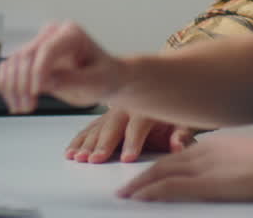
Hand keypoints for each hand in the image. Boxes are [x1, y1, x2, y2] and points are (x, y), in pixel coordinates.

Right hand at [0, 21, 124, 113]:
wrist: (105, 80)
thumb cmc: (104, 77)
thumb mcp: (95, 82)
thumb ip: (71, 80)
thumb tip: (44, 81)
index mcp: (71, 33)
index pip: (48, 49)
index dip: (38, 70)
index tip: (36, 91)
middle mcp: (52, 35)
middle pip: (26, 55)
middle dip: (22, 83)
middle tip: (27, 107)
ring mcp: (40, 46)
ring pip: (13, 63)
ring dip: (12, 87)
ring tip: (22, 108)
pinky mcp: (31, 61)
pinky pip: (10, 69)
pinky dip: (7, 86)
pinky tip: (15, 102)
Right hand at [66, 108, 197, 162]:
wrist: (162, 93)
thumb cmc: (171, 115)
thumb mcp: (182, 122)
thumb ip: (181, 135)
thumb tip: (178, 145)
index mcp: (147, 107)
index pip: (139, 125)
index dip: (134, 142)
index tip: (128, 158)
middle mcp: (126, 107)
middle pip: (113, 126)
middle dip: (104, 143)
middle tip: (97, 159)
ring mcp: (111, 112)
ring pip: (97, 127)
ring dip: (87, 143)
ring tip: (79, 157)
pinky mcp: (102, 119)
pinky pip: (88, 129)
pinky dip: (78, 140)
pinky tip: (70, 152)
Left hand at [117, 134, 252, 202]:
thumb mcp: (244, 159)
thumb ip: (227, 164)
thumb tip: (223, 174)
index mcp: (212, 145)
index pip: (175, 156)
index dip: (156, 166)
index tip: (142, 175)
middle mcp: (202, 152)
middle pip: (162, 162)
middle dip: (141, 175)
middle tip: (124, 187)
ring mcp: (202, 166)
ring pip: (160, 172)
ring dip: (139, 184)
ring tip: (124, 195)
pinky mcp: (205, 182)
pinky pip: (169, 185)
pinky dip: (150, 190)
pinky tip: (138, 197)